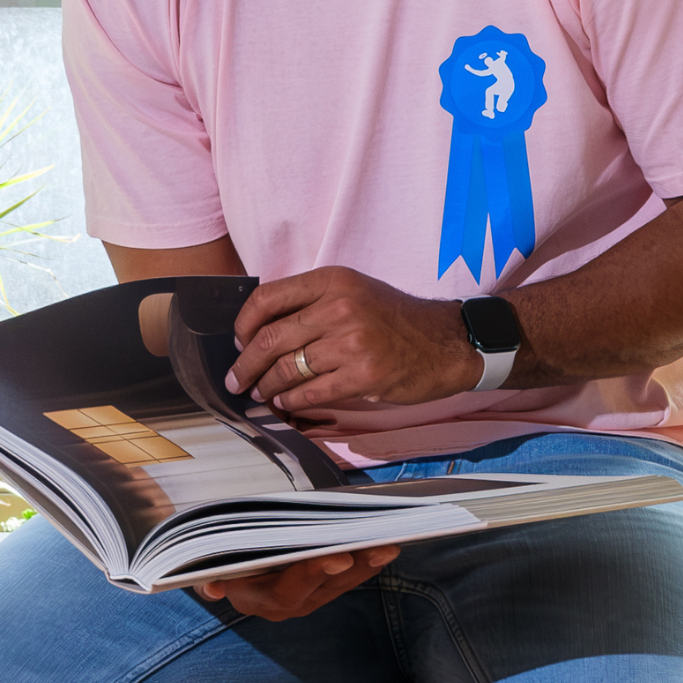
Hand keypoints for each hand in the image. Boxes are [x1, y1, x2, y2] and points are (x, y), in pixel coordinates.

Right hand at [195, 545, 401, 621]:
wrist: (228, 573)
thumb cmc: (219, 562)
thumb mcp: (208, 570)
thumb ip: (210, 579)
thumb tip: (212, 589)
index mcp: (258, 600)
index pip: (288, 591)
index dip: (312, 573)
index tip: (337, 557)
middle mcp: (288, 605)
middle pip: (323, 587)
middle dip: (351, 566)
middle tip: (376, 546)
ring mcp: (309, 599)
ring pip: (342, 583)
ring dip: (366, 564)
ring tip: (389, 544)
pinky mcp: (324, 590)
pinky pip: (348, 579)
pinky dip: (366, 563)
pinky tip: (385, 547)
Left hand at [225, 266, 481, 416]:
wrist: (446, 342)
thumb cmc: (396, 320)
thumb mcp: (355, 292)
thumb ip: (313, 303)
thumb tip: (260, 330)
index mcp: (333, 281)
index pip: (268, 298)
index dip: (244, 324)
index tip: (239, 341)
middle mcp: (340, 307)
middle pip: (271, 338)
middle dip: (245, 364)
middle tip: (236, 379)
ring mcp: (352, 342)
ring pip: (287, 368)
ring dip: (266, 386)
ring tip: (261, 393)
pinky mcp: (364, 375)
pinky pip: (311, 391)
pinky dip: (292, 400)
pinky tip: (286, 402)